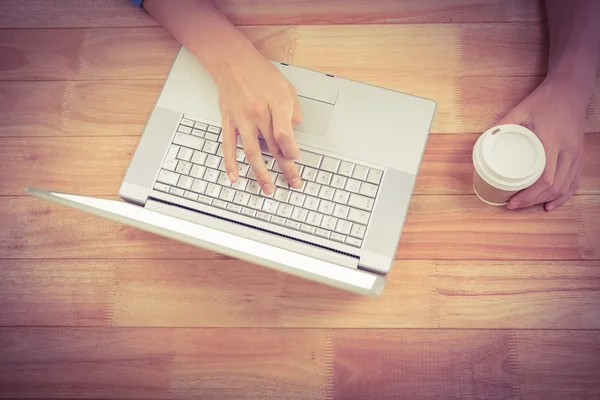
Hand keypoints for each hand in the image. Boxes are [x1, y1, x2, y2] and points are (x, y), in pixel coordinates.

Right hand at [216, 49, 302, 193]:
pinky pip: (228, 146)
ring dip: (260, 173)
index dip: (292, 150)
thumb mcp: (287, 88)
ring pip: (251, 152)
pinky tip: (234, 177)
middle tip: (293, 183)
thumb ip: (293, 112)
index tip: (296, 157)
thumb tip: (295, 133)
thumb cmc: (261, 73)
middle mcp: (257, 113)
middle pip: (272, 147)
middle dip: (285, 168)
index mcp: (275, 104)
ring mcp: (241, 119)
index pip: (285, 135)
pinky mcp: (228, 121)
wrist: (232, 61)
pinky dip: (230, 163)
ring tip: (268, 188)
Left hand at [497, 78, 587, 210]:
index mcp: (552, 142)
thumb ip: (502, 126)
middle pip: (554, 187)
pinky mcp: (579, 156)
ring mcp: (576, 155)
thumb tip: (483, 142)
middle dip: (532, 201)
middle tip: (513, 205)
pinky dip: (563, 196)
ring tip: (526, 205)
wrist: (570, 90)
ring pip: (565, 187)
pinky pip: (574, 182)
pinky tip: (550, 204)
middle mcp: (568, 152)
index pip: (544, 178)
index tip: (512, 201)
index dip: (528, 195)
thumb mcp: (520, 111)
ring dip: (545, 200)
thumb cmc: (544, 101)